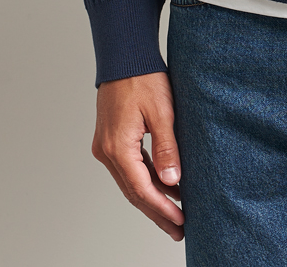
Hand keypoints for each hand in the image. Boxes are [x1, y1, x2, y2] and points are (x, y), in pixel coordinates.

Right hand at [91, 71, 184, 240]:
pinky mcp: (111, 140)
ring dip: (151, 199)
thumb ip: (167, 148)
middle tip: (178, 229)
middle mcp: (106, 152)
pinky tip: (162, 187)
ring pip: (130, 182)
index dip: (162, 208)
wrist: (124, 56)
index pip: (142, 189)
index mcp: (118, 147)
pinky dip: (145, 181)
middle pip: (134, 192)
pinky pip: (129, 168)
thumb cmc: (143, 78)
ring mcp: (106, 146)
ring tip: (174, 215)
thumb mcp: (162, 112)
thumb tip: (173, 181)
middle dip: (157, 212)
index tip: (180, 221)